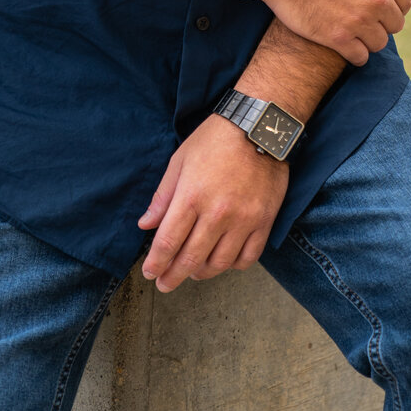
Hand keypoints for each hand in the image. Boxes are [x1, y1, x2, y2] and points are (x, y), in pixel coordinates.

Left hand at [137, 116, 288, 292]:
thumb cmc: (215, 139)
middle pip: (191, 258)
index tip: (149, 273)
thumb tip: (146, 225)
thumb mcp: (180, 160)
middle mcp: (217, 213)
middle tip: (164, 284)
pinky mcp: (264, 221)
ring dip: (202, 273)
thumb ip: (163, 196)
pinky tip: (223, 261)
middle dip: (173, 276)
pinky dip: (233, 265)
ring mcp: (243, 219)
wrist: (259, 126)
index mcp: (191, 196)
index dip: (156, 263)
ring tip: (192, 272)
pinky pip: (248, 257)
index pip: (168, 242)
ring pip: (219, 263)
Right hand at [258, 0, 410, 64]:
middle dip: (383, 19)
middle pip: (396, 23)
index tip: (381, 0)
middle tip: (365, 13)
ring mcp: (356, 20)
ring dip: (369, 37)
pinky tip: (344, 40)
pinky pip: (360, 57)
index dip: (396, 1)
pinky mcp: (336, 37)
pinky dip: (355, 52)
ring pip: (379, 42)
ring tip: (354, 26)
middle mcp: (374, 0)